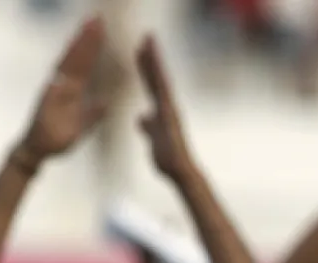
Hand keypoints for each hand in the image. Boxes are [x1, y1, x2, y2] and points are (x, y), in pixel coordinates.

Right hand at [15, 16, 107, 164]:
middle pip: (76, 59)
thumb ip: (93, 113)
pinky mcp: (46, 103)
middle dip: (86, 39)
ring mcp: (53, 92)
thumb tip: (105, 102)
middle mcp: (62, 87)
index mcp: (71, 91)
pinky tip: (68, 57)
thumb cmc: (57, 139)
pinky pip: (54, 86)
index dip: (92, 47)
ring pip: (67, 66)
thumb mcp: (82, 126)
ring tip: (86, 28)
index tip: (102, 29)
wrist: (38, 151)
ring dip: (76, 47)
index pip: (84, 65)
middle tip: (97, 18)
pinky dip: (60, 73)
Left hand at [136, 35, 194, 181]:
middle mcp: (167, 105)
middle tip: (145, 37)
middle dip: (150, 57)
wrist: (179, 170)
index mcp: (162, 109)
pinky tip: (154, 68)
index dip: (145, 66)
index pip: (151, 84)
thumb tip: (140, 117)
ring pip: (160, 80)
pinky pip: (163, 94)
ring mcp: (170, 109)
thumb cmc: (166, 158)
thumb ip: (147, 125)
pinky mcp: (171, 115)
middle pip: (156, 77)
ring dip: (155, 61)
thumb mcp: (152, 137)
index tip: (138, 50)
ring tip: (147, 44)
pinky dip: (159, 81)